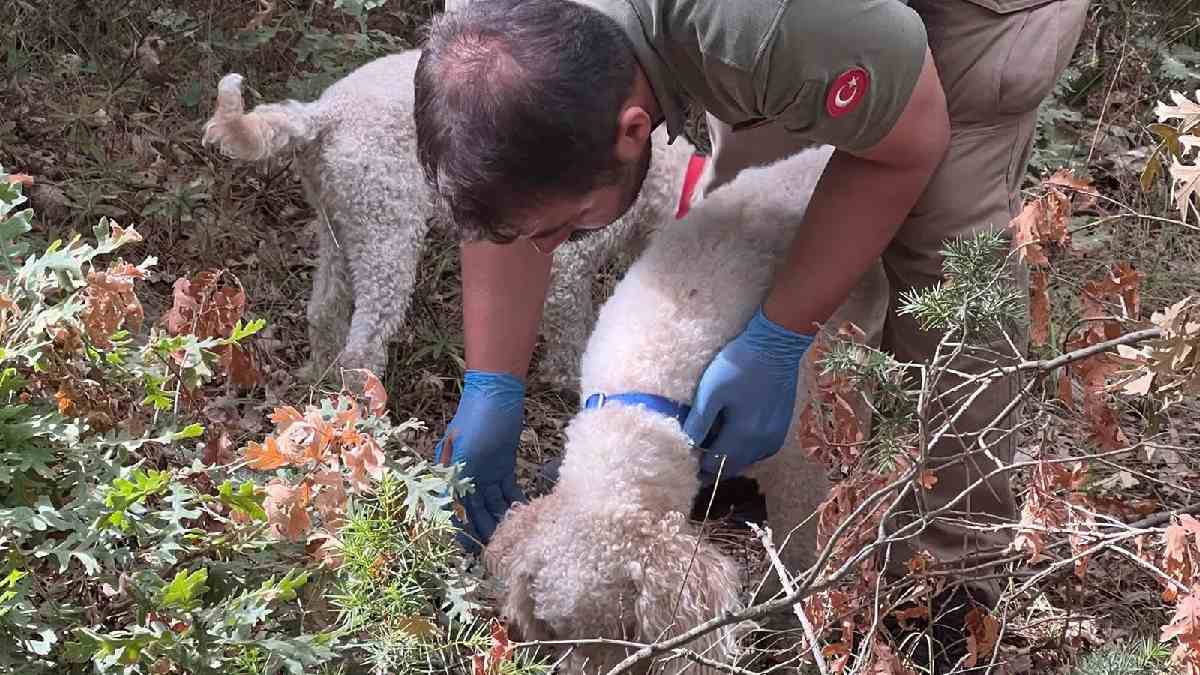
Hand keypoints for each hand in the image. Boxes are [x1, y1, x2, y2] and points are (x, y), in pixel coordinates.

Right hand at [436, 370, 525, 550]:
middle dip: (484, 529)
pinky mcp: (504, 466)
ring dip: (500, 518)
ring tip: (512, 537)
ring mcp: (486, 471)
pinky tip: (522, 515)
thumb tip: (454, 510)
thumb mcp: (464, 450)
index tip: (469, 548)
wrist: (497, 393)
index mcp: (451, 473)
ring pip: (493, 502)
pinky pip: (507, 491)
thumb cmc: (476, 419)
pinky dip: (514, 502)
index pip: (455, 507)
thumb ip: (458, 479)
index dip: (461, 527)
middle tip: (496, 550)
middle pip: (475, 509)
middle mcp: (467, 475)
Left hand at [683, 308, 813, 477]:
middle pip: (731, 468)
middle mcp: (762, 444)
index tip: (685, 455)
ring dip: (729, 458)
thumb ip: (699, 422)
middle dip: (712, 465)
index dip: (698, 465)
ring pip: (746, 461)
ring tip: (712, 442)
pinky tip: (734, 434)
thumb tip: (686, 445)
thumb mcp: (711, 391)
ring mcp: (775, 438)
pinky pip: (758, 451)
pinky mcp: (781, 429)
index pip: (715, 466)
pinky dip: (744, 449)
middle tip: (695, 453)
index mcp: (743, 436)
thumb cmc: (739, 364)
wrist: (776, 345)